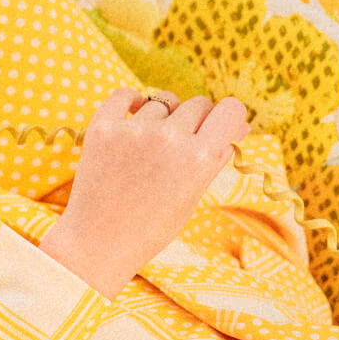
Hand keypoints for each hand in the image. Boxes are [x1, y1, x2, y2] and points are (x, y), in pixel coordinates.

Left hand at [41, 87, 248, 297]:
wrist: (98, 243)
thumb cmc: (151, 226)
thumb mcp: (194, 195)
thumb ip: (216, 157)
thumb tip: (240, 126)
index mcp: (200, 157)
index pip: (230, 109)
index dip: (229, 116)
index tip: (220, 126)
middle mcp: (170, 138)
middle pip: (197, 104)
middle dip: (196, 121)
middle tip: (180, 148)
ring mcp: (134, 130)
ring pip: (162, 102)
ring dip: (162, 118)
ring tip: (149, 149)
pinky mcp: (103, 127)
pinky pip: (124, 95)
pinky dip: (131, 102)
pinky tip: (133, 119)